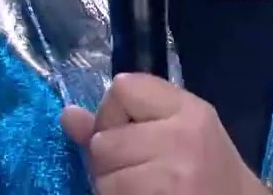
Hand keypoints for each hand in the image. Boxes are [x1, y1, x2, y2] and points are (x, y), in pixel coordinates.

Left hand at [60, 73, 271, 194]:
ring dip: (112, 186)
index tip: (131, 133)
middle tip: (138, 170)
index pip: (122, 88)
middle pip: (104, 139)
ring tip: (142, 188)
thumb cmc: (205, 169)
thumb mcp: (176, 132)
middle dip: (110, 158)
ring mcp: (172, 176)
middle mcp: (181, 138)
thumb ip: (123, 120)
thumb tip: (67, 116)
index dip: (114, 113)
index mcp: (188, 110)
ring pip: (103, 176)